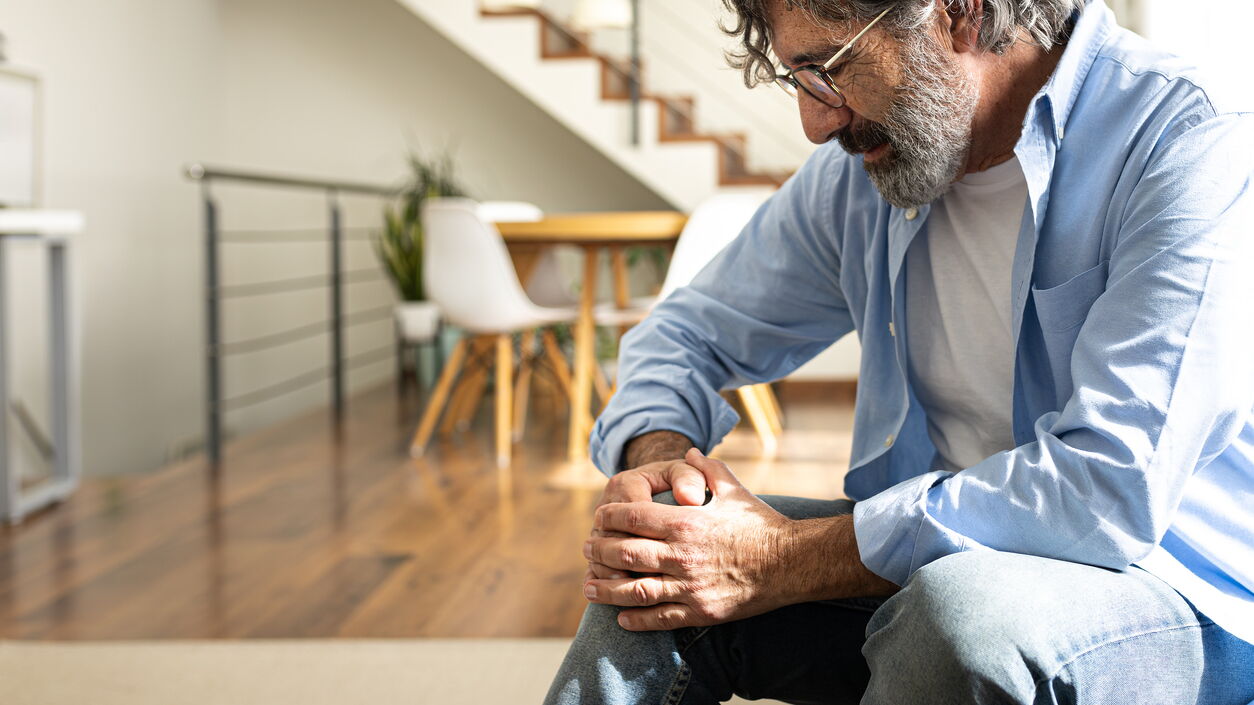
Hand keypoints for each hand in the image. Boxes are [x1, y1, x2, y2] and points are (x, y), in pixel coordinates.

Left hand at [582, 448, 798, 630]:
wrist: (792, 563)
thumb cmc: (761, 523)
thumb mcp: (733, 489)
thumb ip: (706, 469)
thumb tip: (688, 451)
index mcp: (686, 522)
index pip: (632, 516)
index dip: (609, 516)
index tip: (599, 517)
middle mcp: (682, 554)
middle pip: (624, 552)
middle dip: (599, 549)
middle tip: (587, 547)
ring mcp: (690, 586)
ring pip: (634, 589)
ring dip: (606, 588)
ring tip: (590, 586)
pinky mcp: (700, 611)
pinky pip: (658, 618)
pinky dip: (635, 619)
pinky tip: (621, 617)